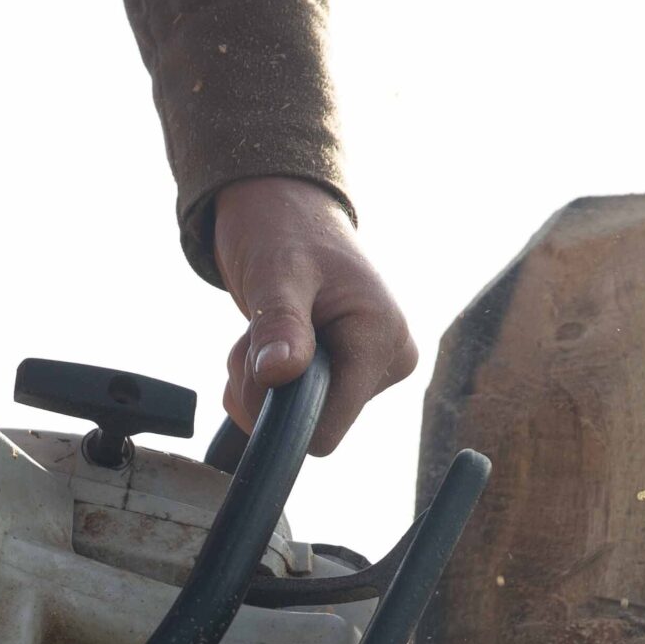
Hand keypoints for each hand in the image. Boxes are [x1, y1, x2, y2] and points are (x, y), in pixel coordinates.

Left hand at [213, 176, 418, 454]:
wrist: (286, 214)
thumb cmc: (282, 233)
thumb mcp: (275, 275)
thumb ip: (280, 326)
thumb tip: (279, 375)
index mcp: (382, 339)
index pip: (327, 429)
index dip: (281, 412)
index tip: (257, 366)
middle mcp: (390, 360)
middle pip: (312, 425)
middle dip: (268, 391)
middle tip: (255, 336)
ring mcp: (373, 369)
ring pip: (302, 418)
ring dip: (262, 384)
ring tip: (264, 331)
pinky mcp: (353, 373)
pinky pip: (302, 407)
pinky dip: (270, 384)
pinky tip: (272, 344)